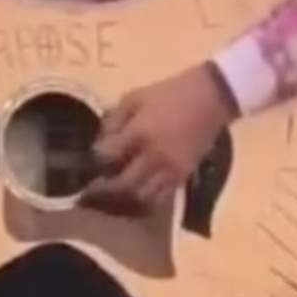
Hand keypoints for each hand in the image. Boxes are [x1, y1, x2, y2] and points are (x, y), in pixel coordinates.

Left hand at [84, 64, 237, 215]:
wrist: (211, 98)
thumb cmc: (169, 93)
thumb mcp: (135, 97)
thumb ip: (113, 120)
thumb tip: (99, 143)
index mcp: (139, 132)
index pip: (107, 156)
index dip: (94, 162)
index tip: (86, 163)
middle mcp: (153, 156)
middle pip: (121, 186)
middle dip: (102, 192)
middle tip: (89, 193)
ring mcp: (170, 170)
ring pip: (141, 199)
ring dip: (122, 202)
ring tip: (110, 199)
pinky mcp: (182, 177)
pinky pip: (160, 199)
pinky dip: (143, 203)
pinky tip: (133, 198)